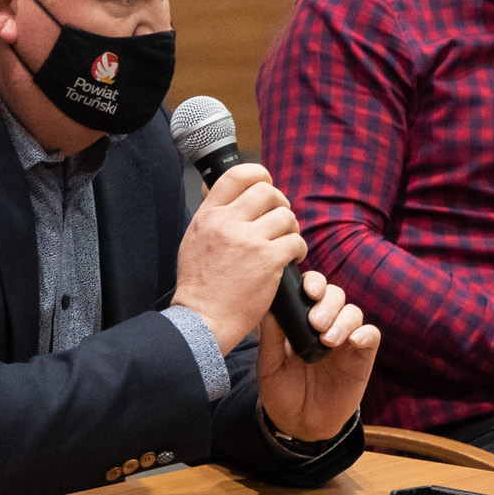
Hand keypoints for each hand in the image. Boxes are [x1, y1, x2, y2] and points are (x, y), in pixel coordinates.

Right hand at [172, 164, 307, 352]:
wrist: (203, 319)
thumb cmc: (200, 286)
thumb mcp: (195, 241)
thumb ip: (213, 219)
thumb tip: (234, 200)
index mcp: (208, 216)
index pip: (237, 175)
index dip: (259, 174)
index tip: (266, 186)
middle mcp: (227, 223)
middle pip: (267, 192)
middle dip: (280, 204)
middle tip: (280, 221)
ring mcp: (248, 241)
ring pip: (285, 216)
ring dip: (291, 228)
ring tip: (286, 243)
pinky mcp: (267, 260)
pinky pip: (295, 241)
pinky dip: (298, 250)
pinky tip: (292, 259)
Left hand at [256, 271, 380, 441]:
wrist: (299, 424)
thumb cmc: (281, 391)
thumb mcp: (269, 365)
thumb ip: (271, 337)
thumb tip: (268, 306)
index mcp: (301, 320)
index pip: (311, 289)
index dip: (313, 283)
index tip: (308, 291)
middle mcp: (325, 324)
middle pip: (335, 295)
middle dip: (327, 303)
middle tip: (316, 322)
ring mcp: (344, 340)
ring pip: (353, 312)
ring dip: (342, 320)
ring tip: (328, 340)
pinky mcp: (361, 358)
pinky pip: (371, 336)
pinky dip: (365, 334)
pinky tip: (354, 341)